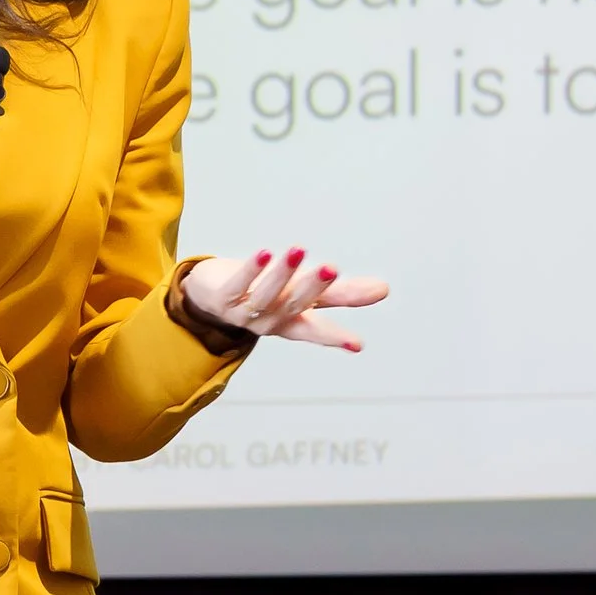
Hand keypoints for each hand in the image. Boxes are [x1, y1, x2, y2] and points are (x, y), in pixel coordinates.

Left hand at [180, 244, 388, 351]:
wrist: (210, 297)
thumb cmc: (266, 294)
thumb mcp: (305, 294)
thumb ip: (342, 293)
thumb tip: (385, 290)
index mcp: (291, 323)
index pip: (316, 331)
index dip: (335, 337)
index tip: (357, 344)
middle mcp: (269, 320)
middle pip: (293, 305)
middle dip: (312, 288)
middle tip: (332, 268)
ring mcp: (244, 312)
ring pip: (265, 295)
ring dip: (282, 274)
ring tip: (298, 250)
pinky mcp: (222, 297)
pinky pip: (238, 285)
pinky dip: (251, 270)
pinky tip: (264, 253)